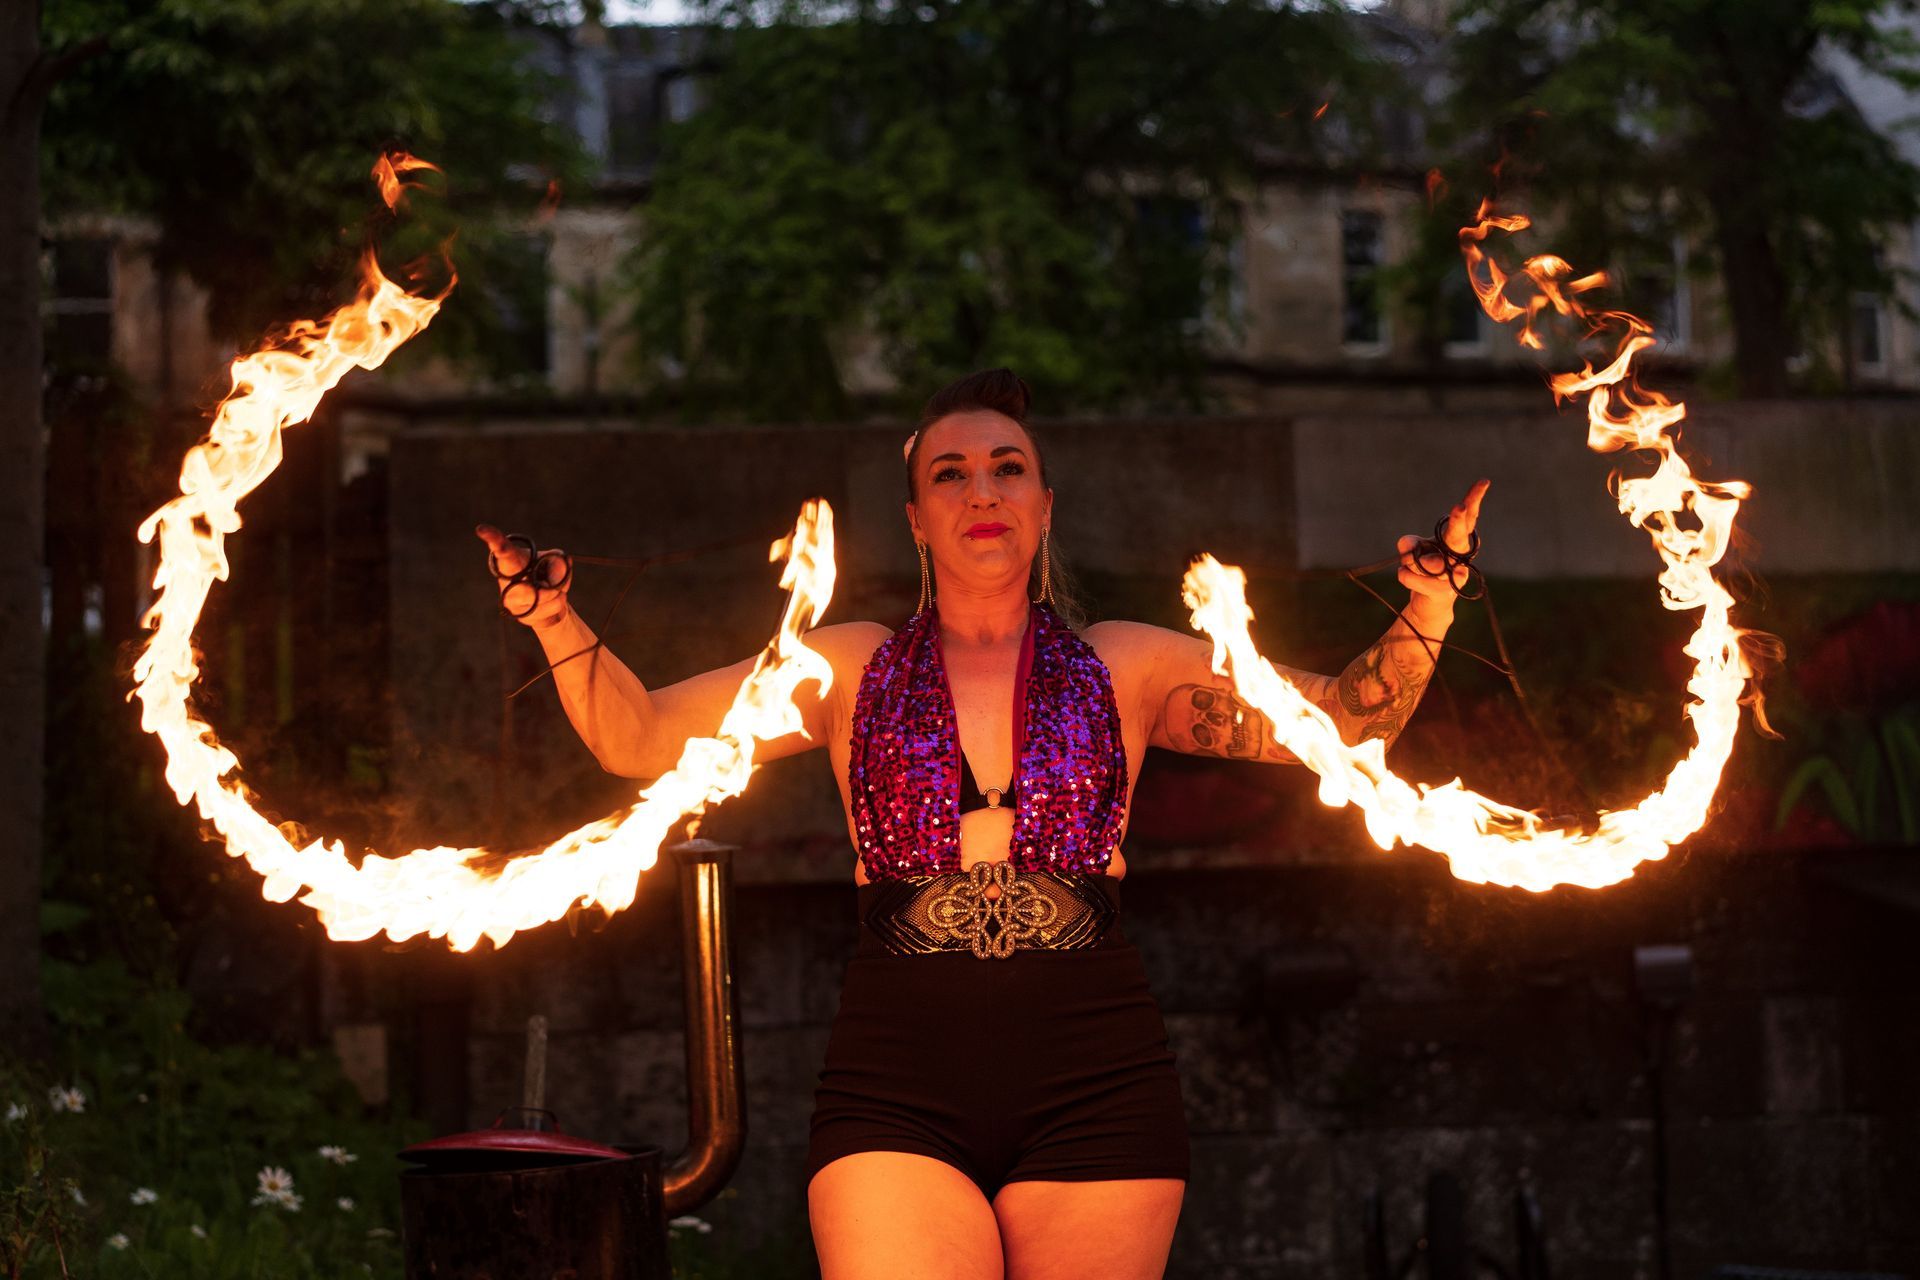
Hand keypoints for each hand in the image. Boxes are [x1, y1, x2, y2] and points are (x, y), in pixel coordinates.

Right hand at [476, 524, 572, 629]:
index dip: (493, 538)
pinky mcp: (517, 613)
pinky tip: (550, 600)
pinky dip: (559, 602)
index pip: (502, 549)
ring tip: (549, 588)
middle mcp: (505, 578)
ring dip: (558, 591)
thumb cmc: (545, 575)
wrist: (546, 603)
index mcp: (511, 559)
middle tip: (551, 580)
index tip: (481, 529)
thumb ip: (559, 562)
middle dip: (553, 582)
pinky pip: (551, 607)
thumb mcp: (556, 561)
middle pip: (532, 581)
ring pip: (545, 595)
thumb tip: (556, 577)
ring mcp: (509, 598)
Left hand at [1397, 478, 1489, 609]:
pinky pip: (1413, 578)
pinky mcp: (1444, 592)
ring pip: (1428, 561)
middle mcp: (1461, 554)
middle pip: (1460, 535)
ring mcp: (1456, 574)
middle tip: (1459, 506)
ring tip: (1414, 567)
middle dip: (1458, 520)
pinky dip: (1405, 576)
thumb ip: (1409, 544)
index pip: (1468, 516)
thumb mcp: (1413, 550)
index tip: (1483, 482)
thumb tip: (1408, 548)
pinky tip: (1408, 577)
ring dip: (1413, 563)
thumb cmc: (1425, 569)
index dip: (1474, 499)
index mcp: (1457, 538)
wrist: (1430, 603)